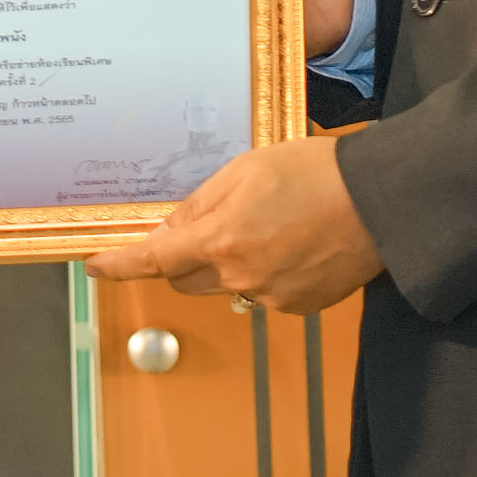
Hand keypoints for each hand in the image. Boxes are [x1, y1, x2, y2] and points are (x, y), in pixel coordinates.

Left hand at [87, 134, 378, 312]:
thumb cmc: (315, 173)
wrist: (380, 202)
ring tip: (269, 224)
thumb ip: (202, 204)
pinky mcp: (299, 306)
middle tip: (211, 221)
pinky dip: (265, 272)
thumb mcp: (246, 170)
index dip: (119, 265)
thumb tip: (171, 231)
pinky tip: (292, 242)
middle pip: (186, 277)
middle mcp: (241, 278)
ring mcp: (271, 297)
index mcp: (221, 240)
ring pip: (227, 285)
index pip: (153, 261)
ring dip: (230, 262)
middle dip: (184, 255)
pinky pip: (263, 293)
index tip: (96, 265)